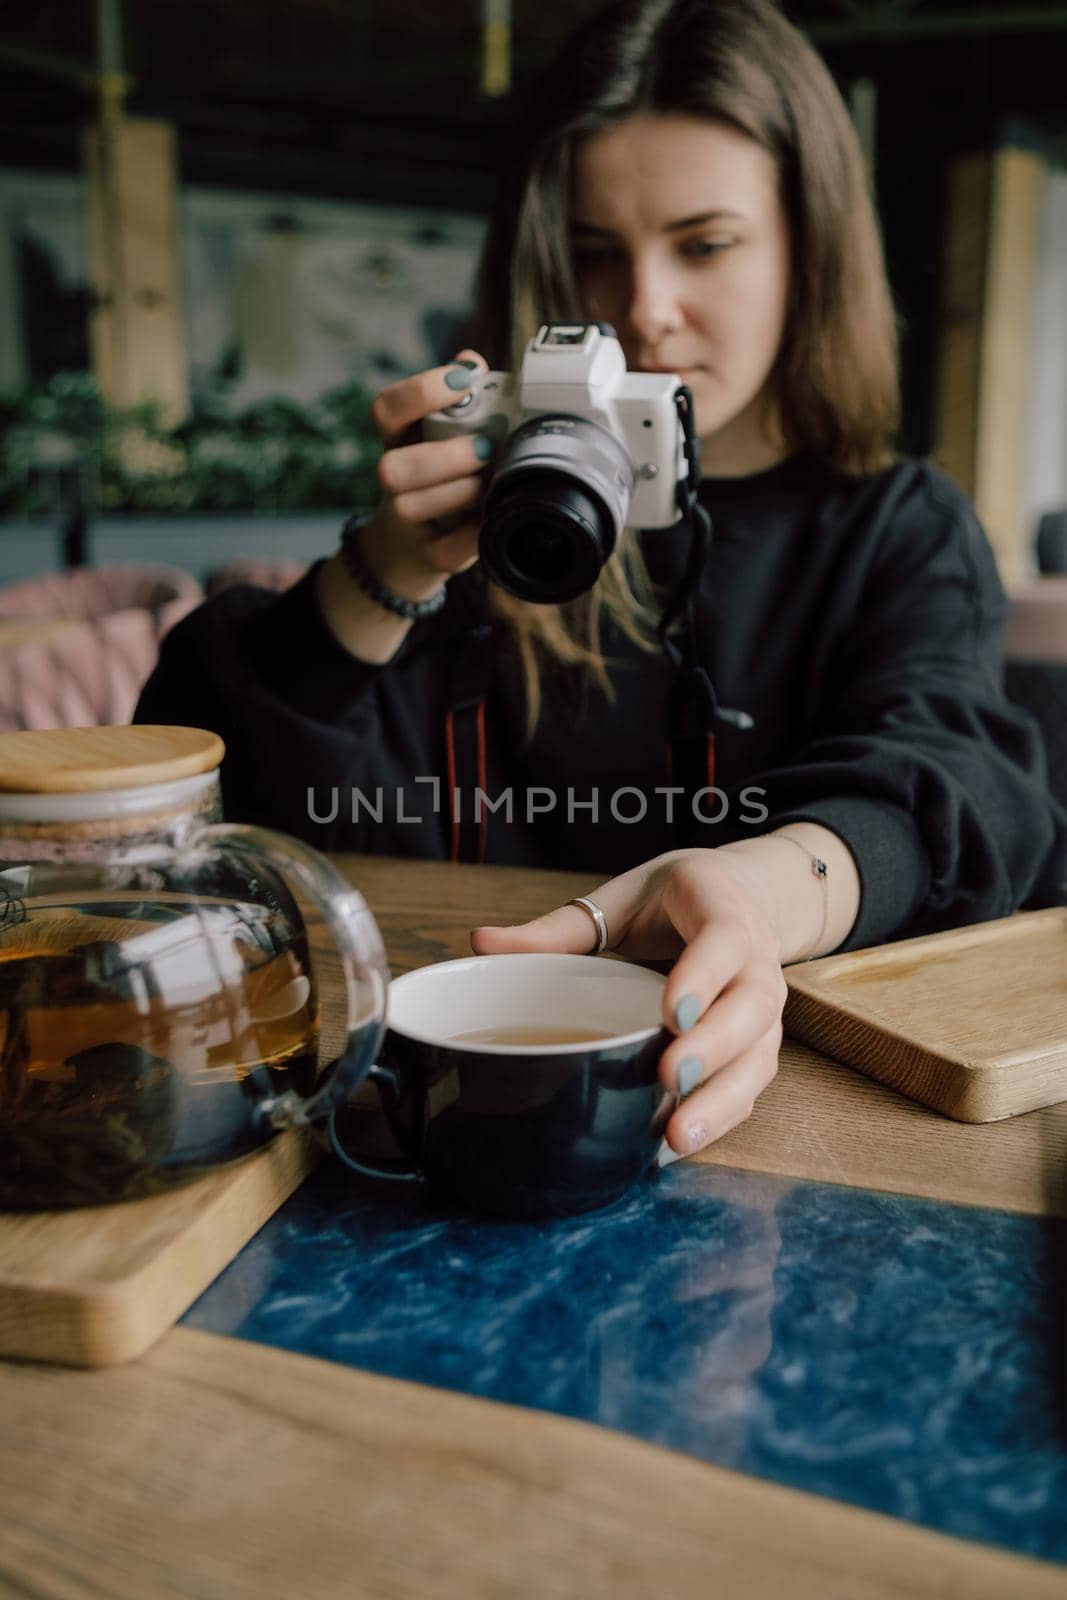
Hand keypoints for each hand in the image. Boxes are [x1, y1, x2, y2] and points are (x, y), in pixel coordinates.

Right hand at [361, 349, 492, 600]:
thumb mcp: (444, 437)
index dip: (420, 392)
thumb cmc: (441, 479)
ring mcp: (406, 520)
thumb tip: (470, 360)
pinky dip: (473, 534)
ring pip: (412, 505)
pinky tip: (491, 517)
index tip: (463, 380)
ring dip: (457, 492)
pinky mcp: (430, 555)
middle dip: (443, 455)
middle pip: (393, 466)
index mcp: (398, 441)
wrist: (416, 547)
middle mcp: (393, 479)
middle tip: (486, 448)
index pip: (386, 409)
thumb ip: (459, 399)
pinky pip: (446, 549)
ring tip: (487, 485)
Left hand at [471, 847, 785, 1159]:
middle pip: (751, 1007)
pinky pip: (750, 1086)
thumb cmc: (671, 901)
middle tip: (670, 1079)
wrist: (740, 897)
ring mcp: (764, 1008)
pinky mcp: (758, 1045)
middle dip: (714, 1048)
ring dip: (722, 1099)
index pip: (724, 941)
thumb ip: (558, 928)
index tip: (669, 1014)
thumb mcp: (619, 900)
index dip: (702, 977)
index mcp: (721, 910)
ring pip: (758, 1056)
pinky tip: (677, 1145)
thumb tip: (481, 944)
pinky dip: (719, 1117)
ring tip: (676, 1136)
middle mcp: (756, 961)